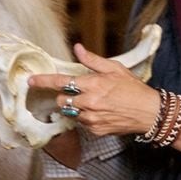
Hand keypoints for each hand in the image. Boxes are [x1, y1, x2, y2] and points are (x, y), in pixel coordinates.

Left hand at [28, 43, 159, 136]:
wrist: (149, 112)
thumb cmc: (133, 88)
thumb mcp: (115, 69)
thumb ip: (92, 60)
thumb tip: (77, 48)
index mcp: (93, 84)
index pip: (61, 82)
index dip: (43, 81)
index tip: (31, 81)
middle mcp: (89, 102)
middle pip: (62, 100)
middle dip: (65, 95)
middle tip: (79, 92)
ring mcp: (91, 118)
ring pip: (70, 113)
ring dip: (75, 107)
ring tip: (92, 102)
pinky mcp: (95, 130)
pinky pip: (81, 123)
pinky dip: (86, 117)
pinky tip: (100, 112)